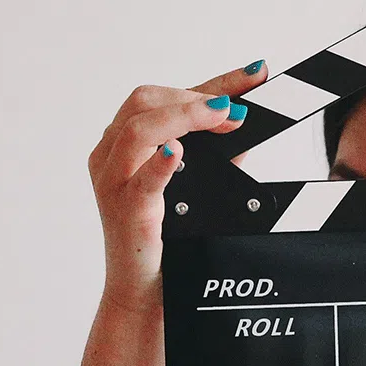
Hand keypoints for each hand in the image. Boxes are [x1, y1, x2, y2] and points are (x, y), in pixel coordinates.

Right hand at [87, 61, 268, 296]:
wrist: (145, 292)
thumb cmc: (168, 238)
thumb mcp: (199, 184)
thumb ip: (218, 152)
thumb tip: (246, 118)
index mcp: (123, 142)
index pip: (164, 96)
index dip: (213, 81)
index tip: (255, 73)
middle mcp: (111, 155)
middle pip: (145, 101)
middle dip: (196, 96)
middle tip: (238, 109)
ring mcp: (113, 182)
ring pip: (138, 128)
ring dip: (185, 115)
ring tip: (222, 116)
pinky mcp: (125, 211)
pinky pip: (139, 180)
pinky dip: (160, 163)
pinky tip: (177, 152)